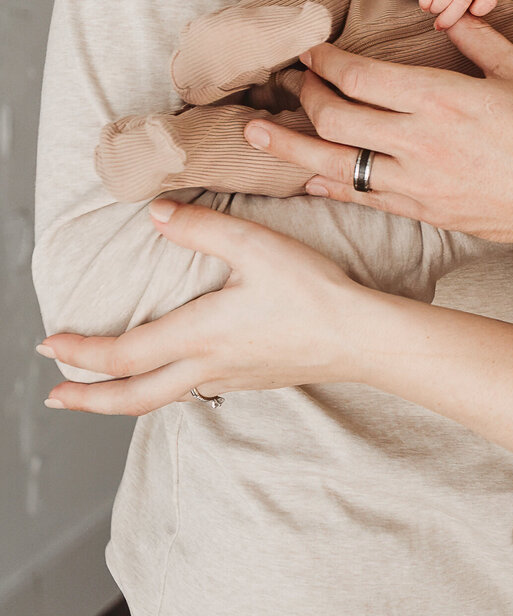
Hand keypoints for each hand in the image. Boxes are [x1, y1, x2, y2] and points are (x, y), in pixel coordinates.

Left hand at [38, 200, 371, 415]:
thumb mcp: (257, 247)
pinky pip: (190, 392)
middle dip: (87, 399)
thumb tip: (156, 213)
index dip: (81, 353)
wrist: (360, 338)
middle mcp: (207, 366)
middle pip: (132, 398)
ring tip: (98, 392)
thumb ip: (202, 229)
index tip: (50, 344)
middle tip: (54, 396)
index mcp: (201, 335)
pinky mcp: (250, 380)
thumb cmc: (314, 292)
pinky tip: (165, 374)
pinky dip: (158, 390)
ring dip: (119, 399)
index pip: (124, 355)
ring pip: (159, 401)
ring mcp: (229, 379)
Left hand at [242, 19, 512, 255]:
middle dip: (304, 97)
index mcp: (442, 98)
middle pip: (335, 120)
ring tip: (256, 135)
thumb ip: (477, 39)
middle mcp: (422, 142)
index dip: (324, 61)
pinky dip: (330, 187)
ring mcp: (420, 183)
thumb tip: (452, 12)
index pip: (361, 76)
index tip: (307, 50)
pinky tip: (308, 180)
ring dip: (290, 149)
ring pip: (336, 166)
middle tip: (291, 83)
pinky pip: (364, 199)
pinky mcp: (426, 213)